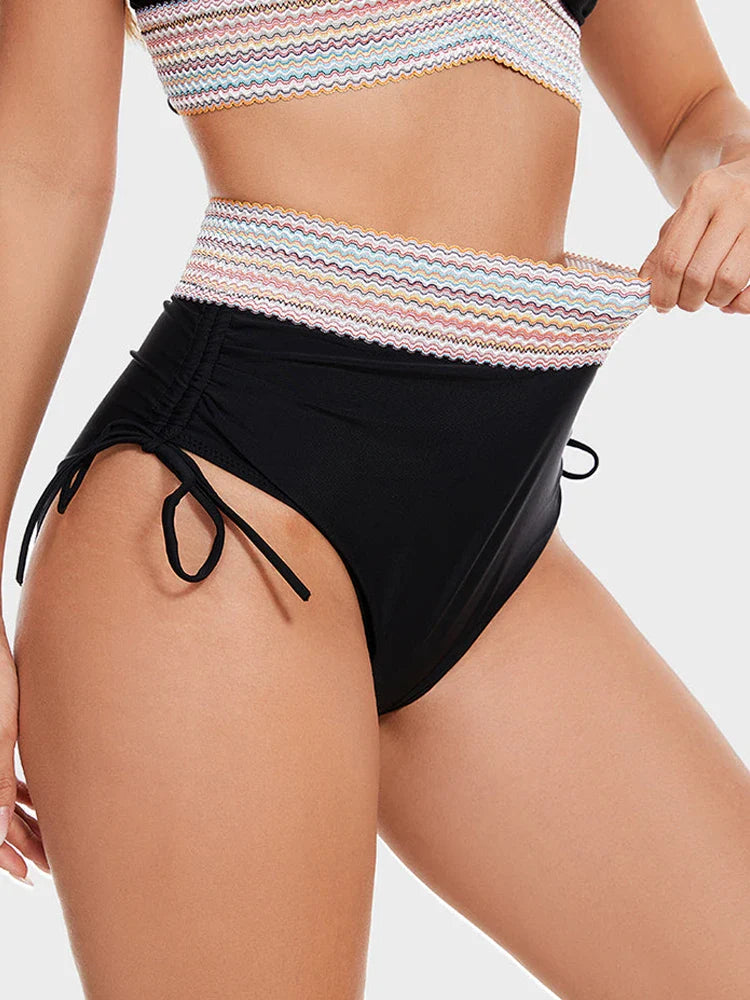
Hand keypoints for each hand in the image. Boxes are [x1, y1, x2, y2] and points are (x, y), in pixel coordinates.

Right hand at [0, 627, 49, 884]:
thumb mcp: (0, 733)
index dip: (6, 856)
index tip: (31, 875)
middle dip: (23, 844)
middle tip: (51, 865)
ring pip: (4, 799)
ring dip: (26, 820)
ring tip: (55, 840)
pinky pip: (5, 775)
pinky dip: (23, 793)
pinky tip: (45, 803)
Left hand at [638, 157, 749, 313]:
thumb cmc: (715, 201)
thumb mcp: (685, 214)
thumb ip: (664, 248)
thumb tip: (646, 284)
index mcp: (703, 195)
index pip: (673, 258)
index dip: (663, 291)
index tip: (660, 305)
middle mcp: (734, 203)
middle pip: (698, 274)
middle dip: (686, 300)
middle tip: (685, 302)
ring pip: (728, 280)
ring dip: (713, 300)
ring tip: (708, 296)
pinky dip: (741, 302)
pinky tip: (732, 301)